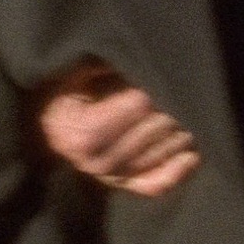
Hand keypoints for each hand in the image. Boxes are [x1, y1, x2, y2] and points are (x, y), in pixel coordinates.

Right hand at [39, 63, 199, 196]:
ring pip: (158, 156)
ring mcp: (110, 177)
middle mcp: (95, 162)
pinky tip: (193, 154)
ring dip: (181, 133)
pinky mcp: (123, 184)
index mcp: (82, 131)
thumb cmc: (63, 90)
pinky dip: (178, 171)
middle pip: (151, 132)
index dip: (155, 88)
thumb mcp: (74, 70)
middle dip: (173, 107)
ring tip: (195, 110)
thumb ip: (100, 64)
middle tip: (190, 88)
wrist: (47, 123)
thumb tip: (132, 59)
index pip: (136, 108)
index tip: (167, 73)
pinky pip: (156, 184)